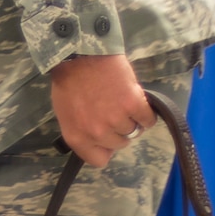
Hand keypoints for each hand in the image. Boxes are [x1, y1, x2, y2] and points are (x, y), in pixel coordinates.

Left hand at [49, 53, 153, 167]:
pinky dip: (147, 114)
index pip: (98, 160)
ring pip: (134, 131)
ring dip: (132, 120)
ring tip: (125, 103)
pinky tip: (139, 103)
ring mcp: (116, 119)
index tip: (107, 138)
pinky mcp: (133, 104)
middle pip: (119, 144)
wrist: (82, 55)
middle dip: (119, 131)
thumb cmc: (70, 82)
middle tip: (116, 113)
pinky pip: (148, 120)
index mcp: (77, 137)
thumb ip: (81, 130)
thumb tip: (99, 140)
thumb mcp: (66, 113)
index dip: (105, 149)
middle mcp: (97, 133)